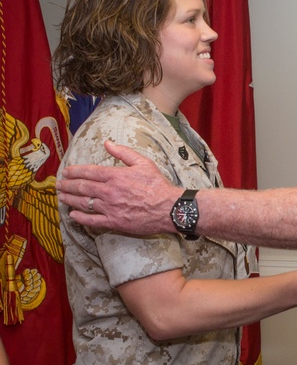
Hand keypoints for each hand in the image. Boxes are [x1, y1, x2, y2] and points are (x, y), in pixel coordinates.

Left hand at [57, 140, 179, 234]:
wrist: (169, 208)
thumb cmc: (158, 185)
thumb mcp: (144, 163)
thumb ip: (124, 152)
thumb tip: (108, 143)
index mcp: (115, 176)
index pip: (89, 172)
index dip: (74, 171)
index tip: (66, 172)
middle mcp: (109, 191)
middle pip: (82, 187)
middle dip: (67, 185)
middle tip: (58, 184)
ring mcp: (110, 207)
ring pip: (83, 203)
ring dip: (69, 199)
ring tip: (61, 197)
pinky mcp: (114, 221)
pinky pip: (91, 220)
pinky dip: (80, 217)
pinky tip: (72, 214)